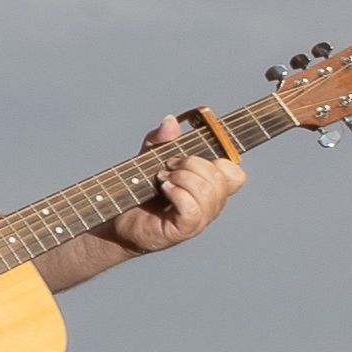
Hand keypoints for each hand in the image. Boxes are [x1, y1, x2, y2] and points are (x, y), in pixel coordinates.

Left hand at [107, 115, 241, 253]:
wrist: (116, 218)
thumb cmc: (138, 189)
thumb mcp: (150, 157)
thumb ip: (162, 139)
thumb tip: (171, 121)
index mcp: (209, 187)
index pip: (235, 174)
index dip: (222, 159)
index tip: (192, 152)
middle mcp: (209, 205)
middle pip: (222, 178)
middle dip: (193, 163)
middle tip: (168, 165)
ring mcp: (199, 220)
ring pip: (208, 192)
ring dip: (183, 177)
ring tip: (162, 177)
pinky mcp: (183, 230)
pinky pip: (193, 209)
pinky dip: (178, 193)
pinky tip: (163, 188)